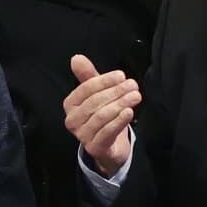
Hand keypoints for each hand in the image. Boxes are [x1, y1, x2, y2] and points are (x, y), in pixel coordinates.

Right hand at [61, 54, 140, 178]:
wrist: (110, 146)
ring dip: (120, 104)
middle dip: (116, 92)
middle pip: (94, 102)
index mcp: (70, 104)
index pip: (86, 89)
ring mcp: (82, 135)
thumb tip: (77, 58)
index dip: (104, 81)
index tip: (121, 75)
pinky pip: (107, 132)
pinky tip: (129, 112)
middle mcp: (72, 120)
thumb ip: (88, 76)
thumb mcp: (97, 94)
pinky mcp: (94, 148)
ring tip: (135, 96)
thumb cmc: (102, 116)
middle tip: (133, 85)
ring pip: (101, 116)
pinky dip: (119, 121)